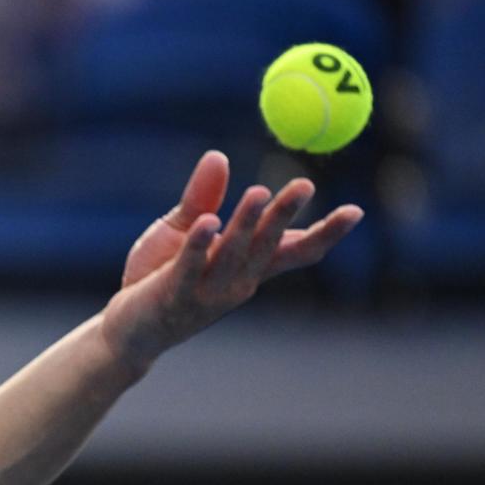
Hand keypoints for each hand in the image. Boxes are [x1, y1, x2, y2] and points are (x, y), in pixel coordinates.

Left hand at [101, 149, 363, 369]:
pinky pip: (190, 267)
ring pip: (233, 254)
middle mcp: (237, 282)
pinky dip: (200, 244)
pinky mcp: (174, 294)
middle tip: (304, 185)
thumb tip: (219, 155)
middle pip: (267, 246)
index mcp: (248, 266)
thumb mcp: (184, 230)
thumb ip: (203, 197)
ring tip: (261, 193)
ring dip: (248, 225)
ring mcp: (208, 292)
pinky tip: (208, 222)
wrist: (129, 329)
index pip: (295, 250)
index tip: (356, 211)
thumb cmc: (159, 277)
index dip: (327, 234)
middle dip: (285, 216)